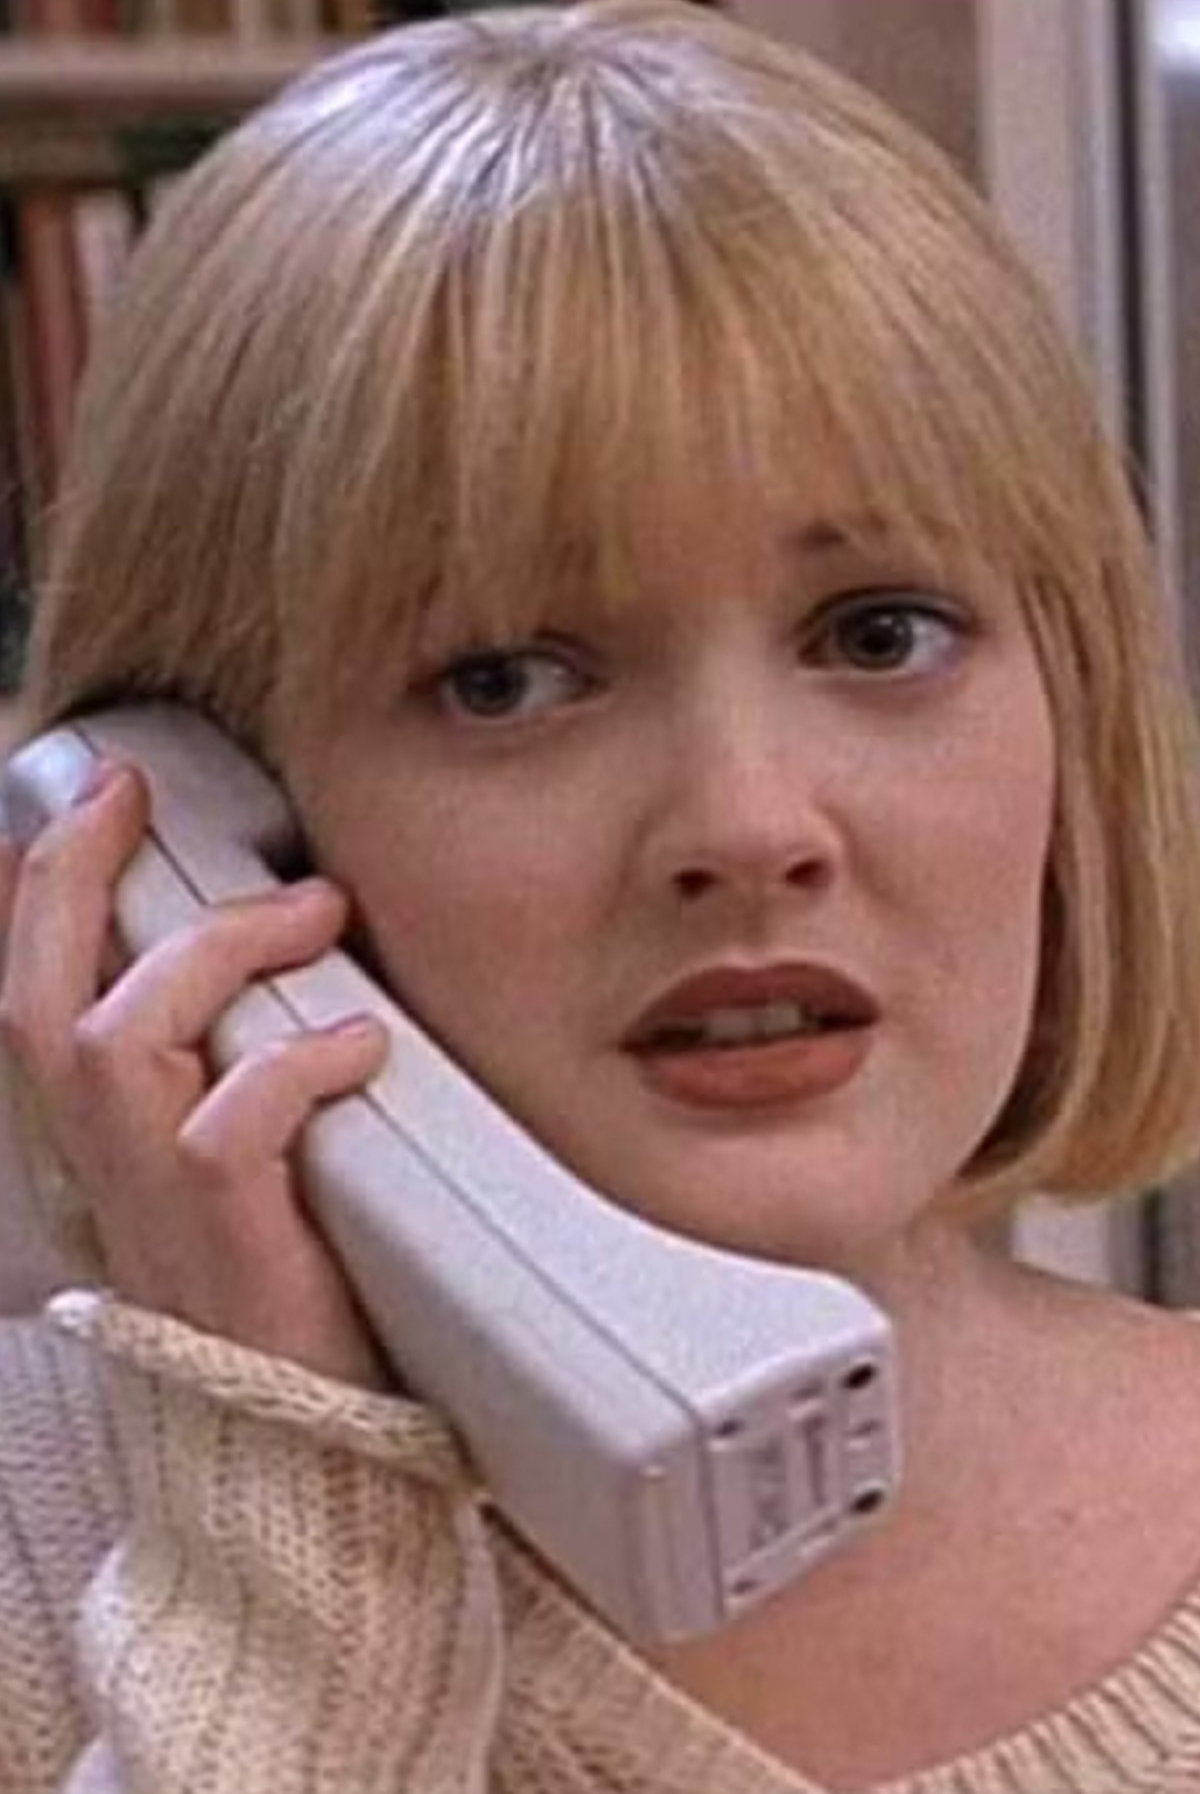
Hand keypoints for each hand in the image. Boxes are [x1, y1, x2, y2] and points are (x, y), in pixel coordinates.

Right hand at [0, 759, 391, 1385]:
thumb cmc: (275, 1295)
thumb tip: (287, 969)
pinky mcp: (224, 1238)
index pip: (29, 998)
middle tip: (139, 797)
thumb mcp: (226, 1176)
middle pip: (38, 994)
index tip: (94, 801)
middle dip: (73, 878)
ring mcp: (150, 1202)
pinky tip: (362, 1042)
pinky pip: (235, 1121)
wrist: (288, 1453)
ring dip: (217, 953)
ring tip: (314, 911)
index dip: (40, 895)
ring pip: (123, 1036)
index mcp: (96, 1142)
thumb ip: (226, 1078)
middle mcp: (100, 1164)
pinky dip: (298, 1062)